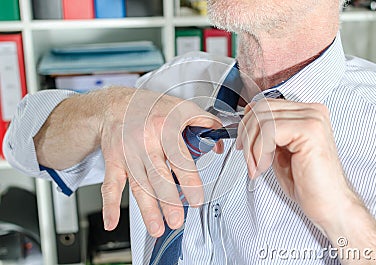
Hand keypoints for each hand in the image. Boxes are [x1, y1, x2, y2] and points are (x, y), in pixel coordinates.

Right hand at [100, 88, 220, 236]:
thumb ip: (205, 122)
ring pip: (138, 185)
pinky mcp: (114, 162)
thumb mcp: (182, 107)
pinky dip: (109, 205)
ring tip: (157, 227)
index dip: (188, 180)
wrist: (116, 104)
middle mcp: (145, 142)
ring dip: (147, 209)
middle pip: (158, 175)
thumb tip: (218, 144)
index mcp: (164, 128)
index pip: (179, 157)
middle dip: (168, 201)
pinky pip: (110, 185)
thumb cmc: (151, 107)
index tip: (196, 198)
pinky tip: (111, 222)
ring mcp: (127, 154)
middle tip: (177, 220)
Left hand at [237, 99, 375, 263]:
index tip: (243, 145)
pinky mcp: (310, 130)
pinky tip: (265, 166)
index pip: (266, 104)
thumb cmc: (308, 184)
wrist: (330, 206)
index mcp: (306, 114)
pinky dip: (259, 150)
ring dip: (252, 147)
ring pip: (262, 119)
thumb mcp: (280, 152)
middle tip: (248, 159)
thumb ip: (268, 135)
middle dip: (246, 135)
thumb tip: (247, 124)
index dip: (248, 124)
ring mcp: (313, 119)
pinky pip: (269, 131)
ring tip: (258, 167)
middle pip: (262, 108)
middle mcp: (312, 112)